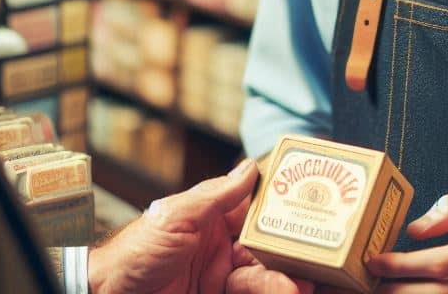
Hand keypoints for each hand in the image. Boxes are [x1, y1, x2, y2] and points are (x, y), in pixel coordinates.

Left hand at [89, 158, 308, 293]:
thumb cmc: (133, 253)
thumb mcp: (176, 216)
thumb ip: (216, 195)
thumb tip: (250, 167)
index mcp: (211, 218)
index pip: (255, 206)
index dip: (282, 204)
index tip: (310, 200)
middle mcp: (221, 247)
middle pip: (266, 245)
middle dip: (290, 249)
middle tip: (313, 253)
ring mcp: (220, 278)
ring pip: (263, 275)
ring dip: (284, 278)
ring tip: (300, 283)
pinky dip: (272, 291)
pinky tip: (287, 290)